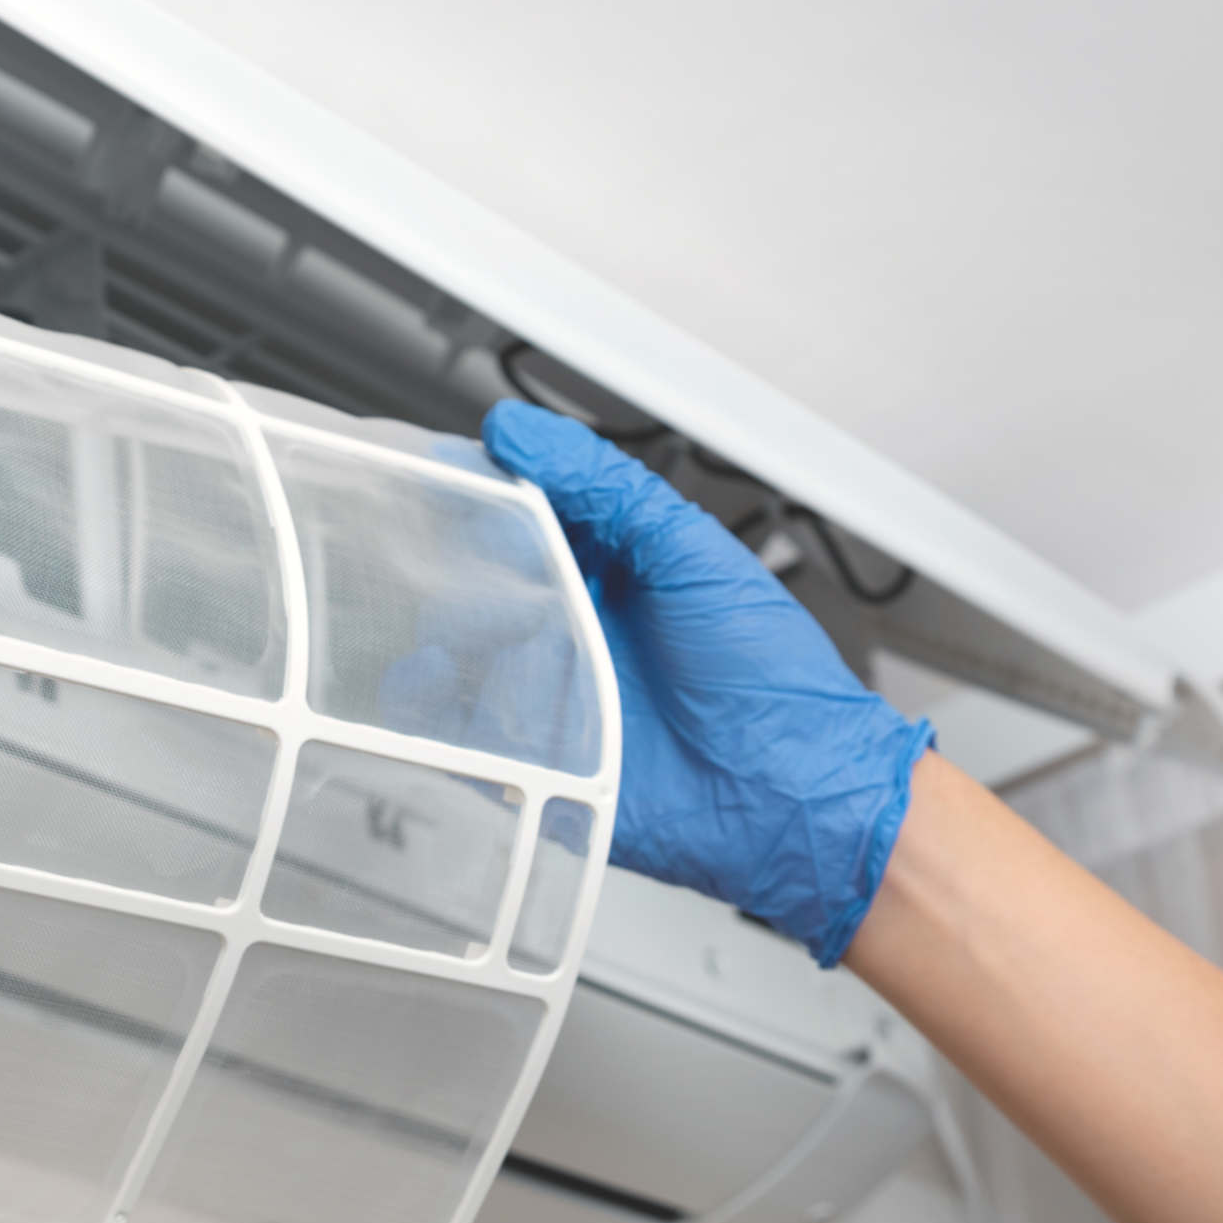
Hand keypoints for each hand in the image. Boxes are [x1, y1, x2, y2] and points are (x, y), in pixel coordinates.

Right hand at [482, 400, 931, 964]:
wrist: (791, 792)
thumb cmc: (766, 674)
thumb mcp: (689, 551)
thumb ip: (605, 485)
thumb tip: (518, 430)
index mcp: (605, 566)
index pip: (517, 511)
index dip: (477, 489)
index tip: (439, 470)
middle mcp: (567, 625)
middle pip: (473, 577)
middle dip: (451, 561)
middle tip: (457, 558)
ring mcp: (544, 692)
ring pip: (452, 648)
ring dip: (440, 629)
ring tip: (464, 627)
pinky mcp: (529, 759)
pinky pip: (457, 729)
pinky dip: (431, 705)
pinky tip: (440, 683)